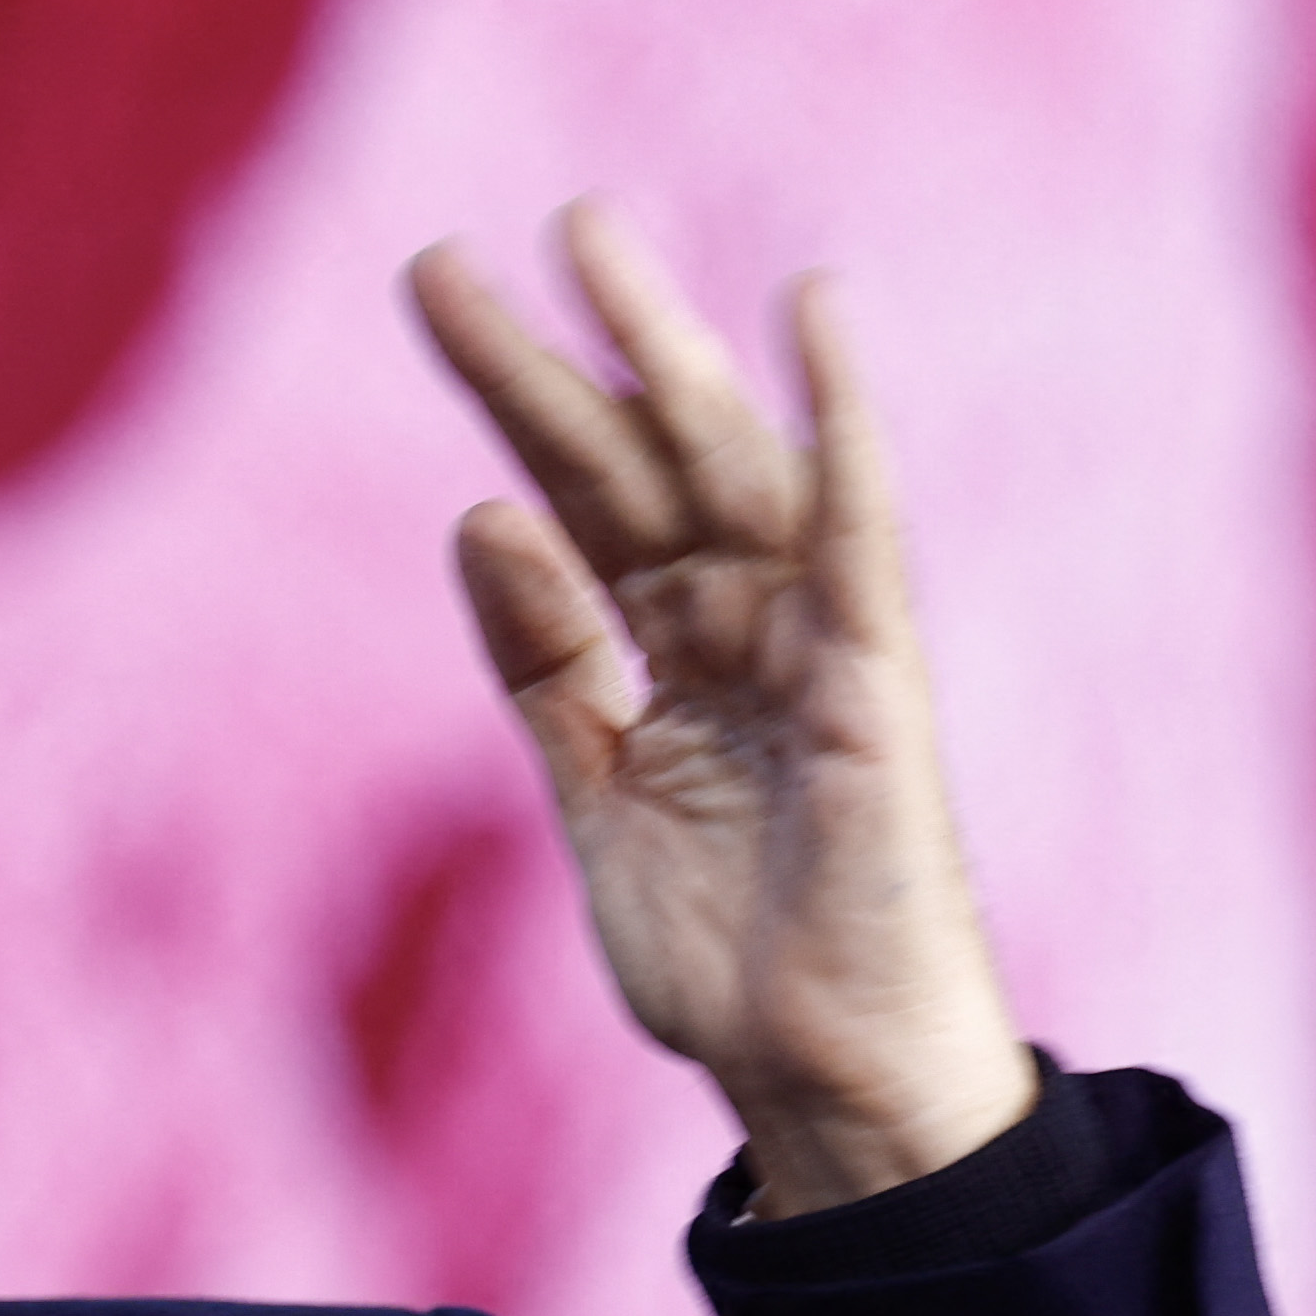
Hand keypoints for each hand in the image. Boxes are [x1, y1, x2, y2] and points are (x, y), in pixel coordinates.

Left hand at [406, 204, 1036, 1214]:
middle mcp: (741, 628)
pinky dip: (842, 421)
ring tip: (587, 236)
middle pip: (631, 468)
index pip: (576, 506)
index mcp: (671, 661)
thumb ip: (546, 668)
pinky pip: (859, 532)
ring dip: (660, 350)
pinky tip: (814, 313)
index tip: (440, 297)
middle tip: (444, 256)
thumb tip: (481, 519)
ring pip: (723, 471)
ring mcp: (811, 645)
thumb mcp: (598, 800)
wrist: (821, 1079)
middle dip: (548, 359)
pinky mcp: (875, 682)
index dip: (512, 403)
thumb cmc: (730, 961)